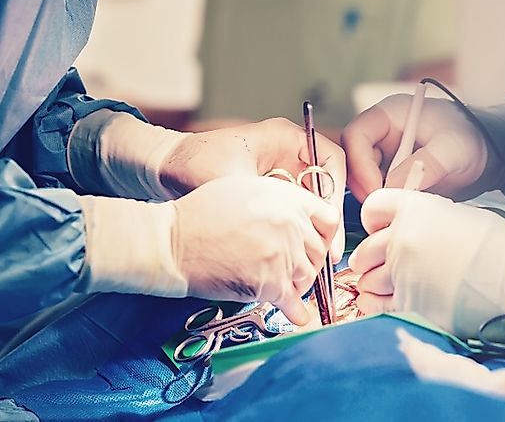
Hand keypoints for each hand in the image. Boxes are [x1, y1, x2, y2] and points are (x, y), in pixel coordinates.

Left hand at [160, 118, 346, 262]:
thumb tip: (293, 226)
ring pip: (313, 204)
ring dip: (315, 230)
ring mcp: (282, 174)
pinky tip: (296, 256)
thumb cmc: (195, 162)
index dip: (337, 191)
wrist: (165, 169)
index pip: (331, 160)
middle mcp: (289, 154)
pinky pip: (295, 214)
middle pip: (326, 186)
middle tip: (330, 253)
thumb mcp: (234, 180)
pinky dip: (298, 234)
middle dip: (329, 220)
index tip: (332, 220)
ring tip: (316, 261)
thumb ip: (265, 200)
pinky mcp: (272, 194)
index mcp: (285, 138)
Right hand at [174, 176, 339, 323]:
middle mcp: (290, 224)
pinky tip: (298, 315)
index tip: (319, 244)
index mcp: (287, 198)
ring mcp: (283, 255)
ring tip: (284, 286)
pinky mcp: (271, 283)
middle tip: (297, 268)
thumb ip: (276, 202)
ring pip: (308, 277)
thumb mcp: (244, 189)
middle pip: (320, 251)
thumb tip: (292, 218)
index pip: (328, 218)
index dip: (325, 234)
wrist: (175, 241)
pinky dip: (297, 312)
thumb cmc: (199, 215)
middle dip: (310, 262)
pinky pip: (294, 303)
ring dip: (299, 285)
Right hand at [341, 94, 487, 201]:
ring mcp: (386, 154)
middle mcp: (382, 133)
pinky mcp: (392, 174)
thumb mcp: (452, 150)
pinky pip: (377, 189)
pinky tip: (399, 211)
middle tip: (382, 206)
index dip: (359, 164)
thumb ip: (424, 165)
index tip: (376, 190)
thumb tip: (394, 187)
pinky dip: (384, 202)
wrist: (489, 155)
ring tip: (394, 210)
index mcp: (390, 114)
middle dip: (364, 184)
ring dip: (374, 196)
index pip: (356, 136)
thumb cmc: (472, 140)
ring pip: (362, 178)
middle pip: (353, 159)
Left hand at [348, 188, 504, 342]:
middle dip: (368, 259)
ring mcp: (402, 273)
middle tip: (380, 266)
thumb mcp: (456, 215)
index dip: (373, 220)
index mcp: (415, 209)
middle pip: (363, 250)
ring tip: (387, 288)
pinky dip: (377, 306)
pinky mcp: (409, 305)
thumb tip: (402, 229)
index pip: (371, 207)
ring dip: (373, 286)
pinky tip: (387, 304)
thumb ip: (422, 219)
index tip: (379, 230)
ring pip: (367, 280)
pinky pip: (376, 306)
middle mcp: (402, 238)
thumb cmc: (498, 247)